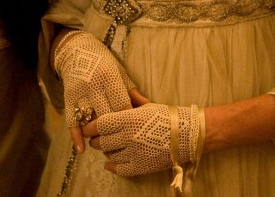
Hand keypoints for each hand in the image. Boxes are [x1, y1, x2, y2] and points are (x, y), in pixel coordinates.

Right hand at [52, 31, 137, 152]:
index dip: (129, 119)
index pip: (122, 105)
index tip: (135, 129)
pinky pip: (71, 121)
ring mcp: (79, 92)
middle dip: (114, 130)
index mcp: (109, 77)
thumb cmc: (104, 63)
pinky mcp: (67, 98)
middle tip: (122, 141)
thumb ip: (132, 92)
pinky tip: (82, 150)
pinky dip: (76, 137)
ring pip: (89, 120)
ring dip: (97, 135)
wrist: (76, 50)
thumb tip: (149, 107)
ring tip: (106, 145)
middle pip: (106, 116)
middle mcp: (93, 85)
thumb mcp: (120, 73)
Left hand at [84, 102, 204, 176]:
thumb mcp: (144, 107)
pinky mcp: (141, 166)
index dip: (90, 127)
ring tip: (109, 147)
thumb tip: (105, 115)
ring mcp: (134, 153)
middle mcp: (129, 136)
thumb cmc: (165, 116)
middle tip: (97, 138)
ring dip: (106, 151)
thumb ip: (124, 111)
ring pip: (109, 155)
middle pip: (101, 141)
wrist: (187, 134)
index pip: (100, 124)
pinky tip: (110, 163)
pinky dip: (112, 166)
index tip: (87, 128)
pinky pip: (119, 169)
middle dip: (96, 140)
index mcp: (129, 118)